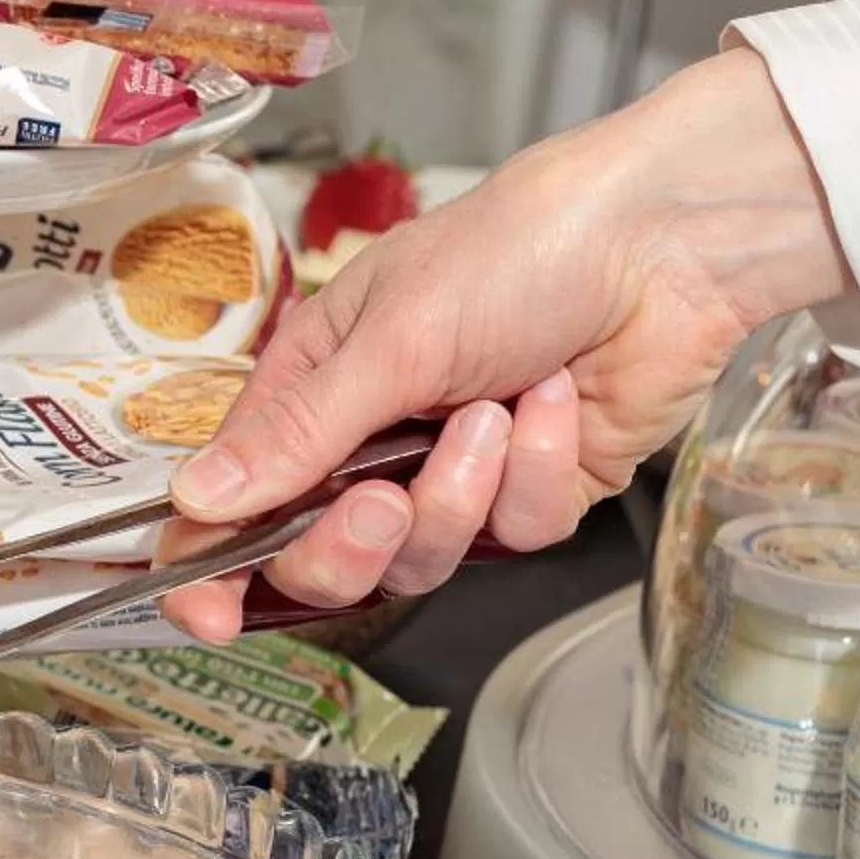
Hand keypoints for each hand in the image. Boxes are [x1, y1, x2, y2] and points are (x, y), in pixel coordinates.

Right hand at [162, 48, 858, 638]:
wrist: (661, 243)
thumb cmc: (514, 251)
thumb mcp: (387, 338)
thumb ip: (296, 435)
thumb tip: (198, 500)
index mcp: (314, 390)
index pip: (238, 498)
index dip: (212, 566)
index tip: (204, 615)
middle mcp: (375, 441)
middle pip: (323, 558)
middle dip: (348, 546)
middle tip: (383, 502)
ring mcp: (457, 474)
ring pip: (420, 559)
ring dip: (456, 496)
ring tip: (490, 415)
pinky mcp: (536, 494)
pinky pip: (512, 534)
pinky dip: (531, 472)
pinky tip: (550, 405)